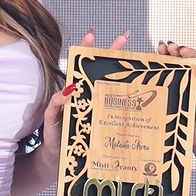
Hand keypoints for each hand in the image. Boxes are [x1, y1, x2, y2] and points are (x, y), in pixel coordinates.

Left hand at [42, 29, 131, 164]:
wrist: (58, 162)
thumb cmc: (54, 138)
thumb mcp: (51, 119)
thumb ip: (56, 105)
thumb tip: (67, 91)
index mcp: (78, 94)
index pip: (82, 67)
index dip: (87, 50)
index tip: (93, 34)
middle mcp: (92, 99)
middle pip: (105, 71)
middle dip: (115, 53)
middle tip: (125, 36)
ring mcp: (101, 111)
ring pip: (116, 89)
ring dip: (128, 76)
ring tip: (140, 60)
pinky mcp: (108, 125)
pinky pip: (120, 113)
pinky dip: (133, 105)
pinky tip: (144, 96)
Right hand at [157, 40, 195, 145]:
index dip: (187, 53)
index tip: (179, 50)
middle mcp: (191, 83)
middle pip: (180, 64)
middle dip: (171, 53)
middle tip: (164, 47)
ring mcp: (180, 92)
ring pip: (170, 74)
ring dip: (162, 63)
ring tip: (156, 53)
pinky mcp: (172, 103)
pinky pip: (163, 90)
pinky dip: (155, 81)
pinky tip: (148, 73)